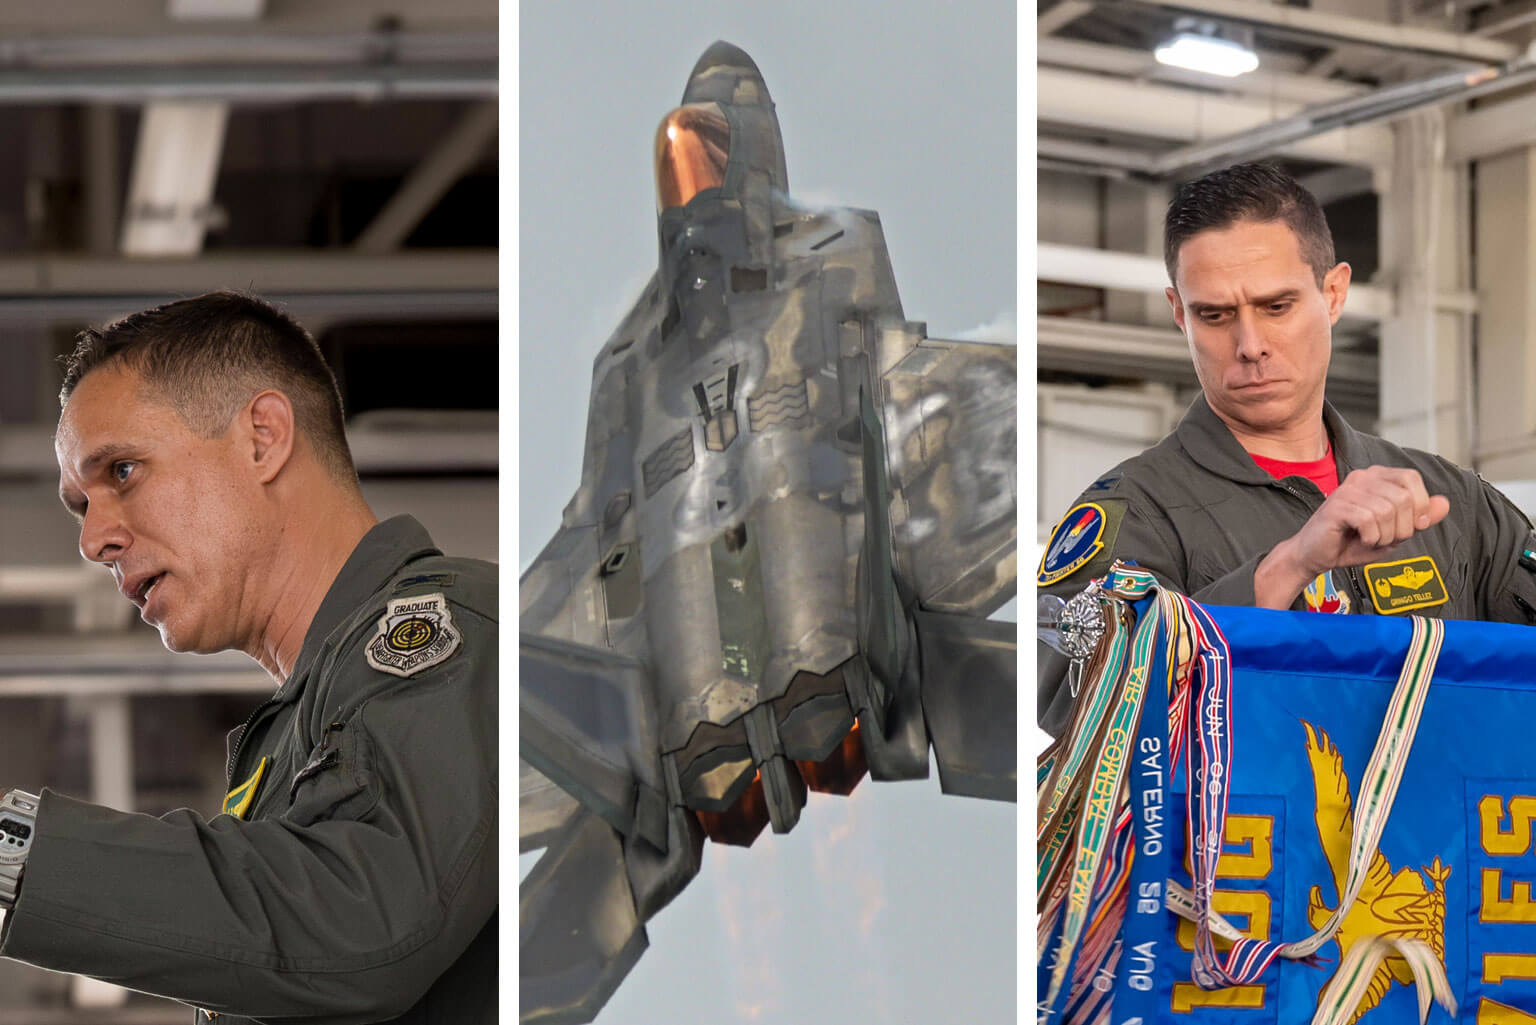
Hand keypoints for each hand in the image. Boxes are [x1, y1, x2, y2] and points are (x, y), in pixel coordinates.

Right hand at [1254, 466, 1449, 608]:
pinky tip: (1361, 539)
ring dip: (1386, 535)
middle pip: (1404, 497)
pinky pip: (1369, 520)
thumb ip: (1420, 518)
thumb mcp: (1395, 531)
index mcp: (1377, 477)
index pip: (1412, 479)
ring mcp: (1348, 490)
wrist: (1317, 555)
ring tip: (1372, 539)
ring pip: (1388, 510)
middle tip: (1387, 537)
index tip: (1412, 525)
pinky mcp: (1337, 506)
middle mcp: (1362, 477)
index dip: (1420, 505)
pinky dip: (1371, 537)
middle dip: (1403, 527)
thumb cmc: (1352, 542)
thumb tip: (1444, 504)